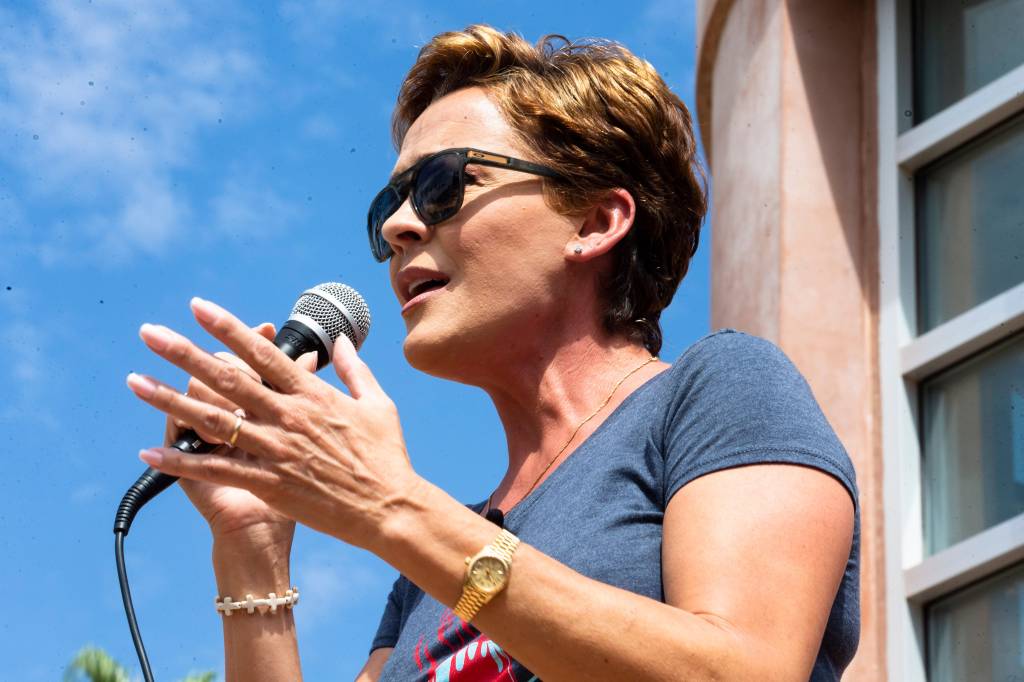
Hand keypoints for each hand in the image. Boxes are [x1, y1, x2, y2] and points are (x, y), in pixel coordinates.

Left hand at [125, 297, 419, 551]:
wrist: (390, 509)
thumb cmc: (387, 456)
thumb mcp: (379, 404)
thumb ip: (354, 370)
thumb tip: (339, 342)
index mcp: (313, 394)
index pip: (262, 353)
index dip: (228, 328)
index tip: (198, 307)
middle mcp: (289, 416)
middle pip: (227, 378)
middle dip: (185, 353)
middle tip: (149, 333)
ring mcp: (276, 450)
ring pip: (213, 420)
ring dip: (170, 399)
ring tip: (135, 382)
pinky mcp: (269, 483)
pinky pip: (217, 469)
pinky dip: (182, 462)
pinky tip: (150, 452)